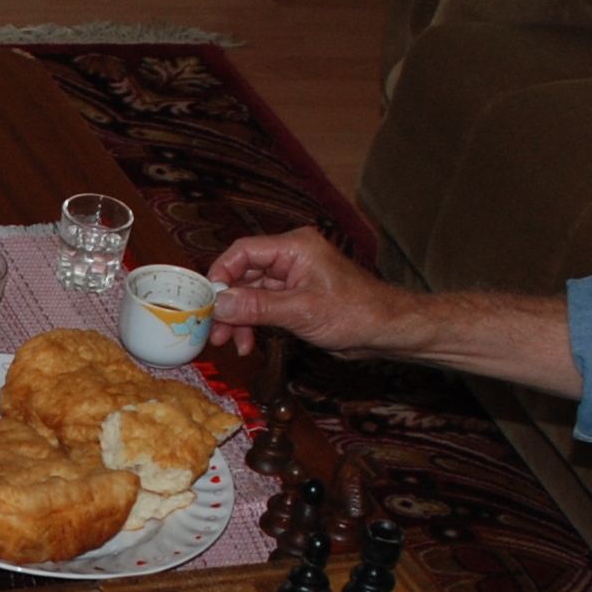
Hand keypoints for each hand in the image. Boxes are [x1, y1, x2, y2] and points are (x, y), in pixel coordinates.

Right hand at [207, 228, 417, 358]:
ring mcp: (292, 278)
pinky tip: (248, 343)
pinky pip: (264, 306)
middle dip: (227, 304)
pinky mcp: (295, 298)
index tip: (206, 300)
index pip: (243, 252)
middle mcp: (291, 258)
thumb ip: (257, 306)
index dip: (220, 274)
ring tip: (230, 343)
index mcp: (294, 248)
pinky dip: (253, 323)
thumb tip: (220, 304)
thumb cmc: (356, 312)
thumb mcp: (301, 311)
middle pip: (243, 275)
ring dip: (238, 318)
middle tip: (213, 330)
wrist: (385, 330)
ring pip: (251, 294)